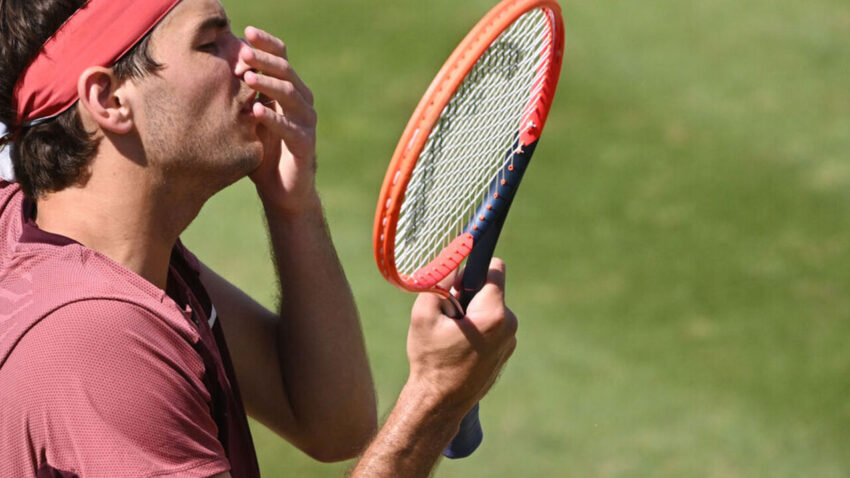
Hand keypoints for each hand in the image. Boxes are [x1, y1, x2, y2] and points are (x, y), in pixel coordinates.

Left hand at [241, 26, 318, 213]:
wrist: (282, 192)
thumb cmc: (262, 153)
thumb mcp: (247, 120)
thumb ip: (239, 97)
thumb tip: (211, 68)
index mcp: (289, 91)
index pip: (282, 58)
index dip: (266, 44)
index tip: (246, 31)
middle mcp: (301, 102)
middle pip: (287, 71)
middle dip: (264, 59)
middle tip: (243, 53)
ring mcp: (306, 123)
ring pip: (291, 95)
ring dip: (268, 84)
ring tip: (247, 77)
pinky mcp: (305, 145)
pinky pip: (291, 128)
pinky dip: (274, 119)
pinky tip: (256, 112)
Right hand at [406, 258, 517, 411]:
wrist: (439, 403)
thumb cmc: (430, 359)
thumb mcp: (424, 314)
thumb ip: (439, 282)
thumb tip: (452, 261)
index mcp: (494, 314)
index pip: (495, 268)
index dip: (473, 269)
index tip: (459, 279)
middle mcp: (509, 326)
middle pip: (491, 290)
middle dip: (470, 294)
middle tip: (448, 314)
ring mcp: (510, 342)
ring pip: (491, 309)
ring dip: (472, 313)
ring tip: (452, 336)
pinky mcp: (505, 353)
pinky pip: (493, 328)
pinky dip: (477, 329)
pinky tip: (460, 348)